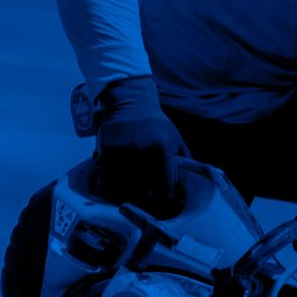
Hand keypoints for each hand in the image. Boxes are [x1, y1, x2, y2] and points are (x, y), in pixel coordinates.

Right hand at [88, 76, 185, 211]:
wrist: (131, 103)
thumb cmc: (156, 124)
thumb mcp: (175, 138)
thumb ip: (184, 160)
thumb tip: (191, 182)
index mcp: (162, 150)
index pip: (166, 188)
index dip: (164, 193)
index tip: (160, 192)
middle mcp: (142, 152)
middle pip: (144, 189)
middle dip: (145, 191)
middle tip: (144, 188)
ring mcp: (122, 152)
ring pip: (124, 186)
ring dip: (126, 187)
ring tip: (129, 181)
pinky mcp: (106, 151)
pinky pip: (107, 175)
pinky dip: (109, 176)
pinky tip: (114, 170)